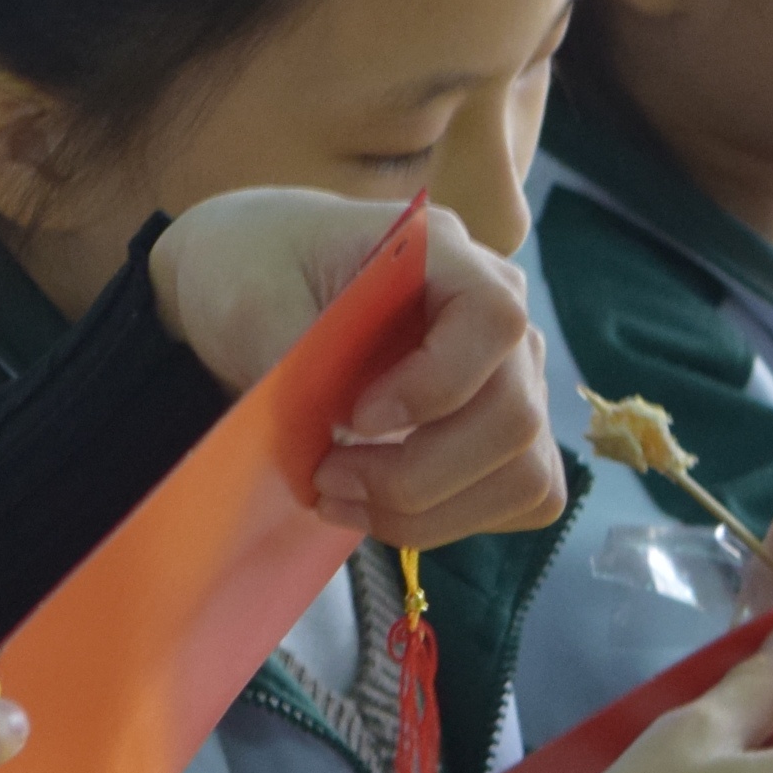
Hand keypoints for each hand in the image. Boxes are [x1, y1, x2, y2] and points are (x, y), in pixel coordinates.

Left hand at [147, 190, 562, 548]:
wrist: (248, 282)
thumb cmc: (251, 270)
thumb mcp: (249, 297)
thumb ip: (294, 356)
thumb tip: (327, 433)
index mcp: (442, 253)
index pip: (494, 321)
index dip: (436, 386)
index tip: (356, 420)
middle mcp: (497, 312)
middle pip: (516, 416)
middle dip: (417, 474)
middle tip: (325, 479)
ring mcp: (509, 373)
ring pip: (524, 471)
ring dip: (432, 510)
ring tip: (341, 501)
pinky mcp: (497, 427)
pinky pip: (522, 494)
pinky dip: (455, 519)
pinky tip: (379, 508)